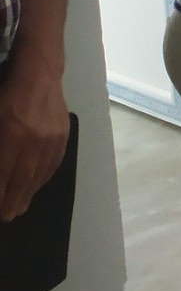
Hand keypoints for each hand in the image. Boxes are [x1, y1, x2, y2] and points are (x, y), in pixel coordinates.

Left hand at [0, 64, 70, 221]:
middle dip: (13, 202)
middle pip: (23, 180)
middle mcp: (35, 141)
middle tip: (7, 218)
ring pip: (39, 175)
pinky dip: (43, 179)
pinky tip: (35, 186)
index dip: (0, 197)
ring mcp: (53, 139)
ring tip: (19, 208)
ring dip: (28, 194)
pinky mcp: (64, 136)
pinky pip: (53, 164)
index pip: (4, 175)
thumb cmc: (6, 94)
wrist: (39, 72)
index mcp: (12, 134)